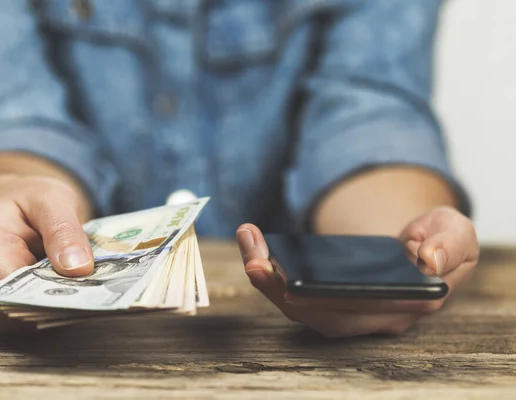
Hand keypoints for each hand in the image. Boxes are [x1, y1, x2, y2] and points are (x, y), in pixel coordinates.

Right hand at [0, 174, 94, 331]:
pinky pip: (34, 322)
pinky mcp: (7, 314)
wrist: (19, 207)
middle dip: (60, 302)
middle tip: (99, 288)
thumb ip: (63, 231)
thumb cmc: (32, 201)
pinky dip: (59, 311)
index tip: (87, 287)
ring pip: (29, 323)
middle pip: (19, 310)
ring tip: (91, 288)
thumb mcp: (52, 201)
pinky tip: (80, 294)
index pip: (11, 286)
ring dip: (62, 309)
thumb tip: (78, 268)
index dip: (48, 291)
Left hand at [236, 207, 478, 336]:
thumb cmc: (441, 239)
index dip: (328, 301)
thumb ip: (450, 245)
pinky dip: (273, 273)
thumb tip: (430, 261)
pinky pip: (297, 292)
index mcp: (408, 304)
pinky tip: (255, 245)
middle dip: (283, 291)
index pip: (364, 311)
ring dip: (269, 280)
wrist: (425, 243)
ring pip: (302, 307)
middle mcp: (374, 317)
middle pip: (322, 314)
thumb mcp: (457, 233)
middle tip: (254, 261)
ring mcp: (351, 310)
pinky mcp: (332, 297)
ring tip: (248, 243)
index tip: (294, 285)